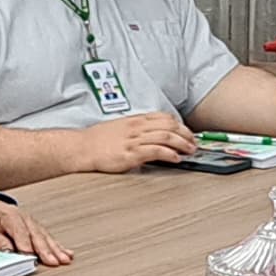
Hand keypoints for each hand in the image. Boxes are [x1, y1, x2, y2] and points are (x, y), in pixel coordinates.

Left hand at [0, 197, 71, 267]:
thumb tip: (9, 252)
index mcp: (10, 217)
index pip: (20, 234)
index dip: (26, 247)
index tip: (31, 258)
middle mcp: (25, 219)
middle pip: (37, 236)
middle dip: (46, 250)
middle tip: (53, 262)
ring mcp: (32, 223)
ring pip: (45, 237)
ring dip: (56, 249)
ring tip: (64, 259)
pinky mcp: (36, 228)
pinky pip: (48, 238)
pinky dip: (58, 246)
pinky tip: (66, 253)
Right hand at [80, 112, 202, 171]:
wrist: (82, 148)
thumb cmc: (98, 140)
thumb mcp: (121, 128)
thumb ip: (138, 130)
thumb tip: (153, 136)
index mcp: (135, 120)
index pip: (164, 117)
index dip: (180, 125)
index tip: (188, 133)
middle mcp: (137, 127)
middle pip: (169, 125)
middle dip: (185, 134)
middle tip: (194, 143)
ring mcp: (134, 140)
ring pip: (165, 136)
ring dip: (182, 143)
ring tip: (190, 150)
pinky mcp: (130, 154)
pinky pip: (155, 151)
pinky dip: (169, 154)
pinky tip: (175, 158)